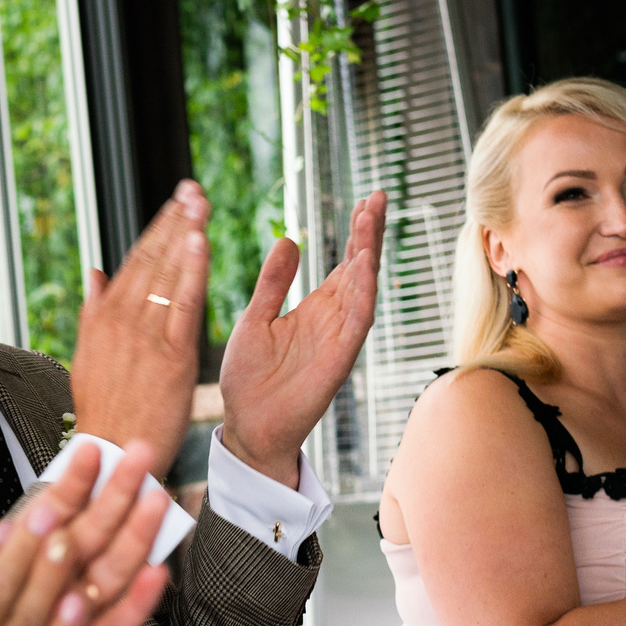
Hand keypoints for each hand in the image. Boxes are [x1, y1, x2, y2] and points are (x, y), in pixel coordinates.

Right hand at [69, 182, 209, 464]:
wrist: (112, 452)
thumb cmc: (104, 409)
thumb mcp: (88, 356)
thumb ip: (93, 311)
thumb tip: (95, 272)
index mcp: (105, 317)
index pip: (136, 262)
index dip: (158, 229)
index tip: (176, 203)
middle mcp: (124, 320)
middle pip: (153, 260)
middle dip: (174, 221)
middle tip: (193, 188)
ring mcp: (147, 336)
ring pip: (168, 275)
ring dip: (185, 235)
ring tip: (199, 203)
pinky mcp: (172, 356)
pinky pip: (184, 305)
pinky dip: (191, 272)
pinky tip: (199, 243)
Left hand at [217, 193, 387, 486]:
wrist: (247, 429)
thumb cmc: (249, 381)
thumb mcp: (254, 319)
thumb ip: (272, 283)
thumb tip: (287, 239)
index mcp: (315, 309)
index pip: (343, 263)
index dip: (356, 233)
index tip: (365, 200)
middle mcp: (333, 320)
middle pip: (360, 268)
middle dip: (370, 233)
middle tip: (377, 196)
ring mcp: (339, 339)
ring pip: (363, 288)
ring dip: (369, 253)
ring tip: (371, 217)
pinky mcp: (338, 359)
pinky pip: (357, 321)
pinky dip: (363, 292)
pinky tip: (364, 264)